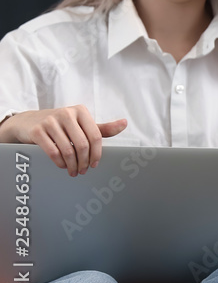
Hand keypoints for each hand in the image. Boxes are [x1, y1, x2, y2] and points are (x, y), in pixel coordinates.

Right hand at [0, 106, 127, 176]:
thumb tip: (124, 123)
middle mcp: (66, 113)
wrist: (27, 121)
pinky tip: (63, 166)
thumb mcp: (81, 123)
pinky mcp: (37, 131)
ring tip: (74, 171)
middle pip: (82, 145)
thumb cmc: (60, 124)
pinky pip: (53, 152)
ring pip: (68, 150)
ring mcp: (50, 121)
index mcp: (80, 111)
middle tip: (84, 170)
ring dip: (72, 165)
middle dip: (84, 161)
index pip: (96, 136)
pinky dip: (60, 163)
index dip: (97, 153)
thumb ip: (102, 127)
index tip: (95, 164)